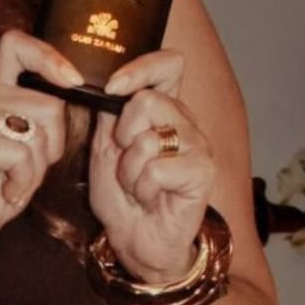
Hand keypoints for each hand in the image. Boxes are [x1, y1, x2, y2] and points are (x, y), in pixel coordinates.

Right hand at [0, 31, 82, 262]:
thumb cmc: (0, 187)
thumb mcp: (31, 146)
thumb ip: (44, 116)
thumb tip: (78, 87)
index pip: (17, 45)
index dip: (49, 56)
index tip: (73, 81)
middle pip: (48, 104)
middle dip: (51, 146)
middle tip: (24, 169)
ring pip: (37, 133)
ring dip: (35, 169)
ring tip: (11, 180)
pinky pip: (21, 154)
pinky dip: (23, 181)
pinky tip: (4, 189)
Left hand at [87, 49, 216, 282]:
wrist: (137, 241)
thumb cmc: (123, 195)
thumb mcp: (105, 145)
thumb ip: (109, 110)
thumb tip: (101, 77)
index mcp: (164, 108)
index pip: (168, 64)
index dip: (140, 67)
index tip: (111, 87)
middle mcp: (186, 121)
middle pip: (148, 100)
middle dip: (123, 136)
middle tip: (127, 161)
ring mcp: (199, 145)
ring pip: (148, 139)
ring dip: (130, 169)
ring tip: (137, 186)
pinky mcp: (204, 172)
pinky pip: (157, 168)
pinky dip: (142, 188)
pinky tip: (151, 199)